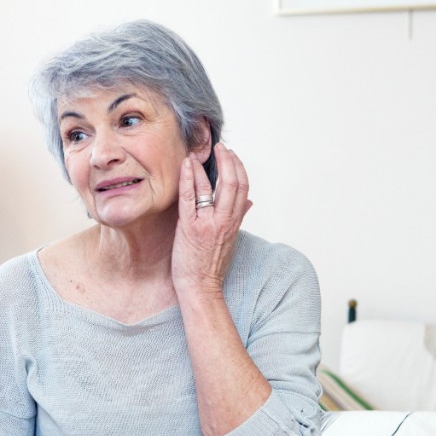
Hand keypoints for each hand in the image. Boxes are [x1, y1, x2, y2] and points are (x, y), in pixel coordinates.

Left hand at [172, 145, 251, 297]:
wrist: (200, 288)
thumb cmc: (212, 266)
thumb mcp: (231, 240)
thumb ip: (239, 218)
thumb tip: (249, 202)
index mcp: (235, 222)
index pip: (243, 188)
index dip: (238, 167)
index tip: (232, 155)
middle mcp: (225, 220)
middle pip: (233, 182)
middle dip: (227, 160)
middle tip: (220, 147)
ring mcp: (208, 223)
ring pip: (212, 187)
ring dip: (204, 165)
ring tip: (197, 153)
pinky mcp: (190, 227)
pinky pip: (190, 197)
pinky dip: (189, 178)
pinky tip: (186, 166)